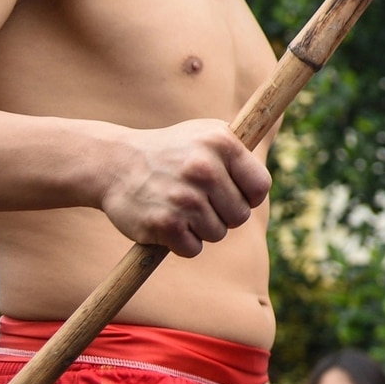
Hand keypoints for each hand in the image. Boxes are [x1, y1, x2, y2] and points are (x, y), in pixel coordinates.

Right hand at [96, 120, 270, 256]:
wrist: (115, 164)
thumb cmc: (171, 151)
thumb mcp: (208, 134)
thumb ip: (241, 151)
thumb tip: (269, 179)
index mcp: (222, 144)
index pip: (260, 188)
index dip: (250, 197)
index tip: (236, 195)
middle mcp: (204, 169)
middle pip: (240, 216)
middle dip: (224, 215)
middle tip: (201, 202)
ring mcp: (184, 198)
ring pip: (217, 234)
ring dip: (202, 228)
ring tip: (182, 208)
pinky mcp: (164, 224)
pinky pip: (193, 249)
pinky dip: (183, 243)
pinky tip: (168, 222)